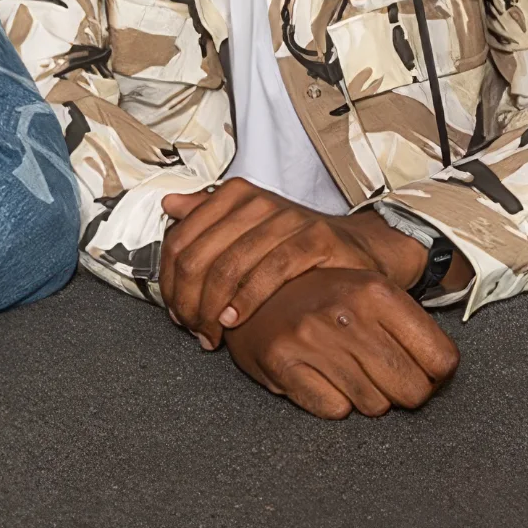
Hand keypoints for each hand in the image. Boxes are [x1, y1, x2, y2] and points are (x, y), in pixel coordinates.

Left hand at [159, 179, 421, 349]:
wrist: (357, 251)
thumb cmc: (296, 247)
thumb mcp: (247, 231)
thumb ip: (207, 218)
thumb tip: (169, 206)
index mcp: (233, 196)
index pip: (180, 240)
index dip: (170, 282)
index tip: (175, 311)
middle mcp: (257, 202)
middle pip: (198, 256)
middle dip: (188, 301)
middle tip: (193, 328)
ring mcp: (287, 218)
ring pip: (229, 265)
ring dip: (213, 307)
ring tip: (212, 331)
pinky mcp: (315, 238)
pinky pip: (271, 270)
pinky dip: (248, 299)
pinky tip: (236, 319)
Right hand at [222, 268, 459, 417]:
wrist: (249, 284)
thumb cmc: (321, 296)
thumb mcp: (370, 291)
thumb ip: (410, 327)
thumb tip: (443, 373)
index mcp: (378, 290)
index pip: (442, 360)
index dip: (435, 374)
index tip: (419, 369)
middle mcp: (347, 311)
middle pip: (413, 390)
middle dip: (403, 392)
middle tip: (382, 377)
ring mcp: (312, 337)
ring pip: (374, 406)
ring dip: (365, 398)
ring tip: (346, 371)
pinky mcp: (281, 361)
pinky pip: (333, 410)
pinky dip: (331, 402)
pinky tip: (320, 378)